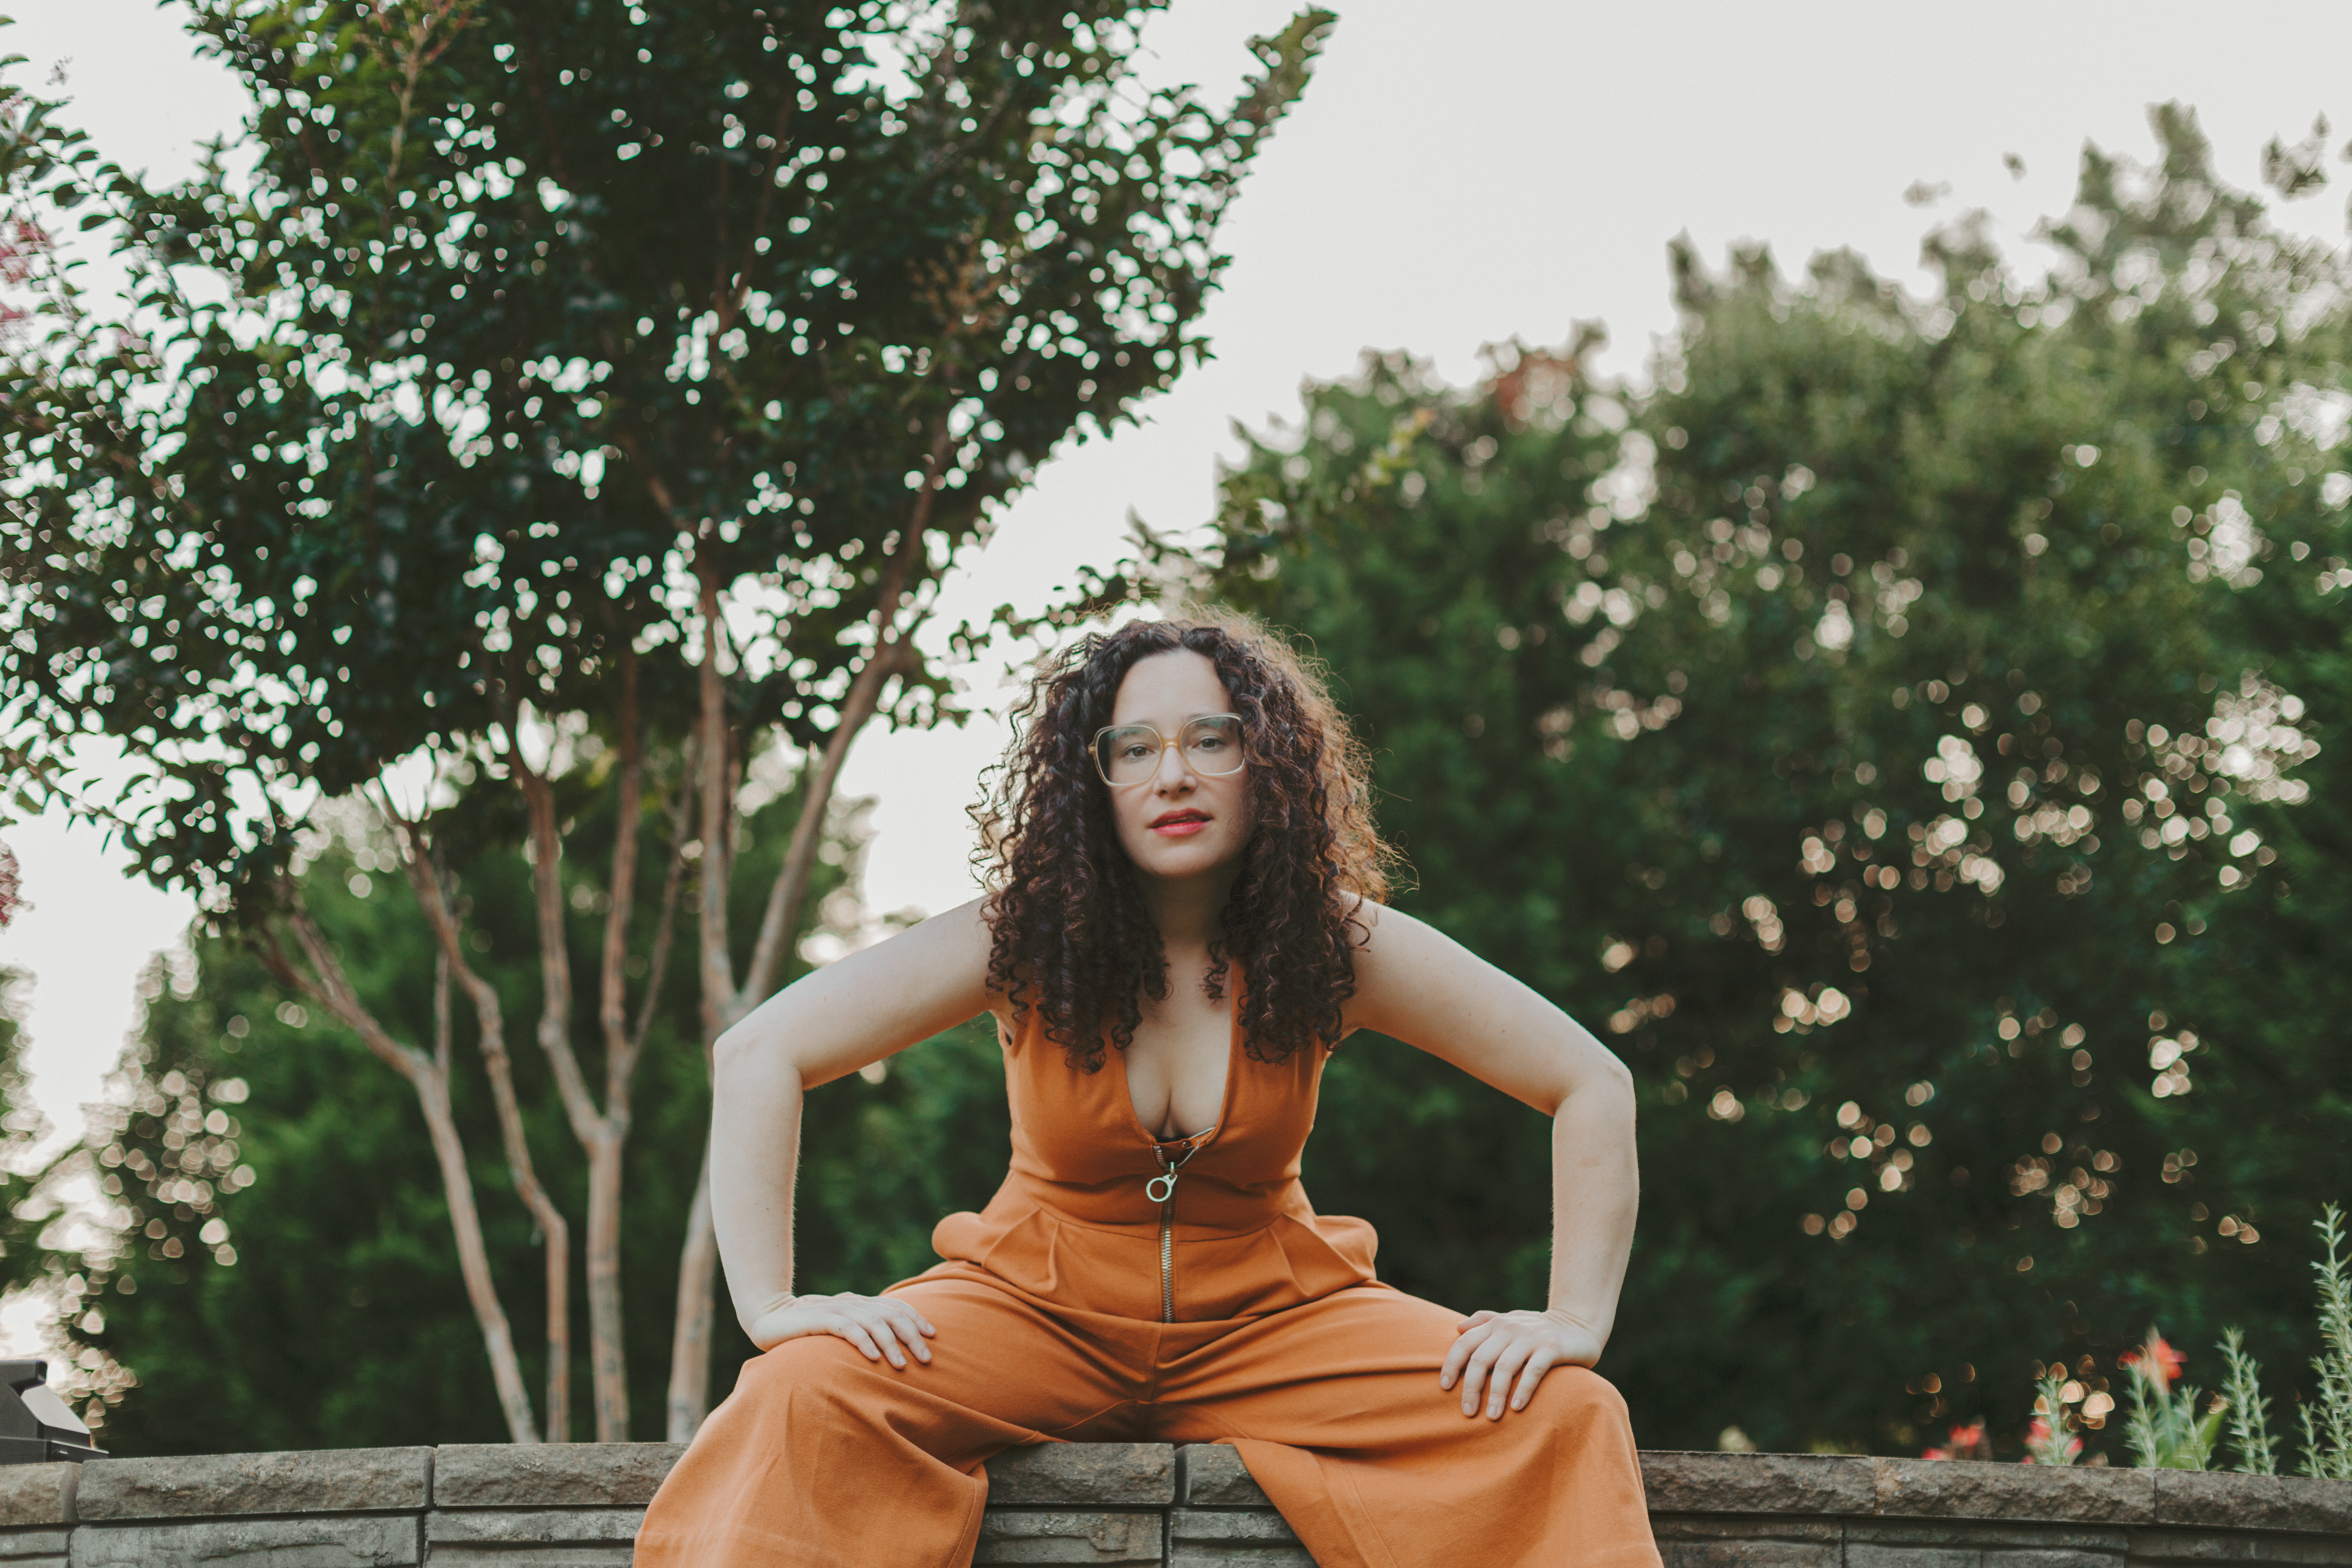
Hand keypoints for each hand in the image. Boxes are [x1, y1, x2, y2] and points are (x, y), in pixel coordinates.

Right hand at [740, 1291, 935, 1367]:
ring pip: (873, 1322)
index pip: (895, 1306)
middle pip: (890, 1314)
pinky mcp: (819, 1319)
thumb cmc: (807, 1330)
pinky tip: (873, 1358)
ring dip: (890, 1344)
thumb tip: (889, 1352)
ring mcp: (836, 1309)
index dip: (916, 1318)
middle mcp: (851, 1303)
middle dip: (912, 1335)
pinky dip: (863, 1342)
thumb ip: (860, 1332)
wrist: (769, 1319)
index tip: (932, 1336)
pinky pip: (847, 1328)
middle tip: (926, 1358)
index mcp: (859, 1303)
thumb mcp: (839, 1329)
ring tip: (902, 1365)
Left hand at [1439, 1308, 1604, 1419]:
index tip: (1444, 1387)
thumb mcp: (1510, 1319)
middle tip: (1467, 1412)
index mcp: (1496, 1324)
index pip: (1465, 1344)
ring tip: (1491, 1417)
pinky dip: (1523, 1389)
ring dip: (1495, 1394)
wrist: (1579, 1324)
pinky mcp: (1552, 1347)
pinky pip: (1534, 1370)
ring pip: (1505, 1367)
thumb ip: (1484, 1321)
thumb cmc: (1538, 1328)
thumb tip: (1457, 1328)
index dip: (1452, 1365)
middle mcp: (1510, 1328)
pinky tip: (1517, 1408)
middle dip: (1471, 1387)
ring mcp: (1531, 1337)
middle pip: (1481, 1359)